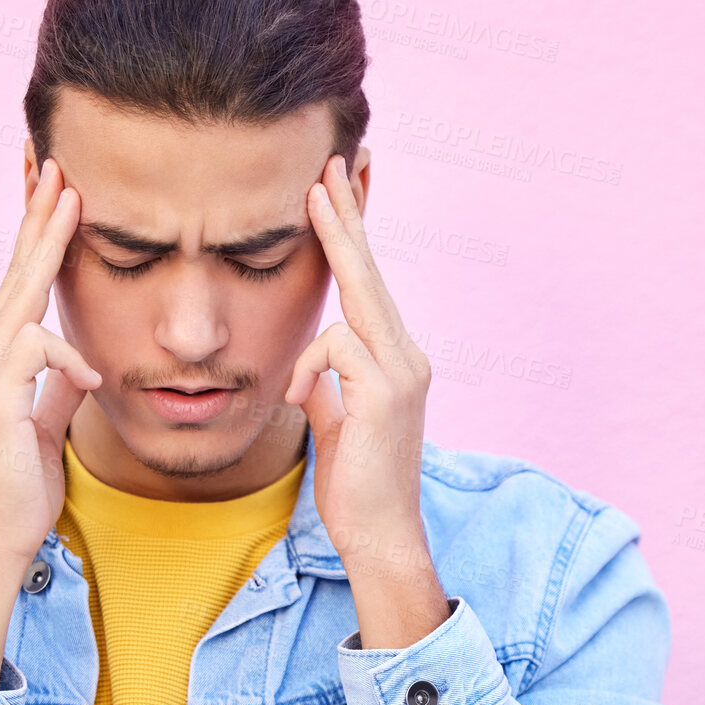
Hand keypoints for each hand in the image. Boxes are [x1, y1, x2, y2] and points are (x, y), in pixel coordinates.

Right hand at [0, 157, 99, 570]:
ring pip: (19, 295)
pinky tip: (88, 383)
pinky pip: (37, 351)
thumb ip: (58, 388)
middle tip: (56, 161)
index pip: (18, 286)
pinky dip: (68, 360)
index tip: (54, 190)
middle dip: (37, 214)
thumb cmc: (22, 490)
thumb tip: (78, 365)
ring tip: (72, 198)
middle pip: (14, 273)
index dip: (36, 237)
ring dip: (48, 245)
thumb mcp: (49, 427)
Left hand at [285, 155, 449, 647]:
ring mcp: (402, 373)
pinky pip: (334, 350)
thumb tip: (306, 370)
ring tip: (300, 339)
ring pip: (354, 305)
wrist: (379, 536)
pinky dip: (307, 372)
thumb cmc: (355, 486)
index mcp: (394, 360)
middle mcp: (407, 357)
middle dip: (345, 218)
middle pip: (369, 274)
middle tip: (327, 168)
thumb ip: (326, 386)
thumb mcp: (334, 422)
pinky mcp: (386, 393)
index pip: (369, 285)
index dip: (352, 236)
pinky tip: (297, 403)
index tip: (334, 190)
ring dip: (318, 309)